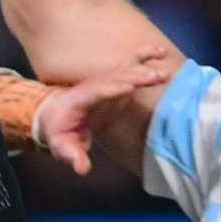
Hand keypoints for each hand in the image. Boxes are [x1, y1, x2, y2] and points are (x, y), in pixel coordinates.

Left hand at [32, 63, 173, 172]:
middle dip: (135, 76)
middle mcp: (94, 86)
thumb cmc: (59, 132)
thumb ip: (71, 155)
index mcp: (79, 100)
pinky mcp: (115, 83)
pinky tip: (161, 53)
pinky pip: (131, 68)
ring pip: (125, 71)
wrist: (55, 114)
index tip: (129, 87)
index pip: (96, 92)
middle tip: (156, 77)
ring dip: (144, 69)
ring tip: (164, 72)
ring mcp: (105, 82)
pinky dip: (144, 58)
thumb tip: (82, 168)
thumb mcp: (61, 146)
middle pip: (116, 78)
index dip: (112, 89)